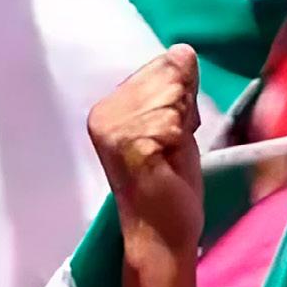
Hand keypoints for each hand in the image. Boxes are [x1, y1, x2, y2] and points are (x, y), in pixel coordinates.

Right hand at [88, 49, 203, 259]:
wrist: (161, 235)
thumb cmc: (169, 185)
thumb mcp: (176, 126)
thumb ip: (178, 90)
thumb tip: (183, 51)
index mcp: (108, 106)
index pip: (161, 67)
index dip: (179, 100)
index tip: (169, 137)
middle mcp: (103, 113)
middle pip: (168, 77)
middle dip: (182, 111)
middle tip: (170, 149)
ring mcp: (112, 129)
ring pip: (173, 97)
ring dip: (183, 128)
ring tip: (169, 157)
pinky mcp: (129, 144)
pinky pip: (173, 120)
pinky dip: (181, 141)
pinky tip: (167, 163)